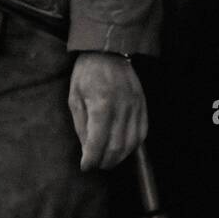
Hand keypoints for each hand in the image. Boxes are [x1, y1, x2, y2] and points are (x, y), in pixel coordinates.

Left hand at [68, 52, 147, 170]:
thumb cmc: (87, 73)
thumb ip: (81, 125)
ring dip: (119, 158)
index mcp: (101, 105)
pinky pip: (142, 133)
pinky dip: (132, 146)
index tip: (85, 167)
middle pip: (116, 148)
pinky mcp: (143, 105)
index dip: (91, 160)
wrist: (107, 50)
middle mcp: (121, 108)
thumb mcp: (75, 97)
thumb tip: (86, 150)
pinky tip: (123, 148)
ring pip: (131, 144)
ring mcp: (135, 107)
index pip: (97, 143)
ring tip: (108, 159)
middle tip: (96, 165)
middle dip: (105, 162)